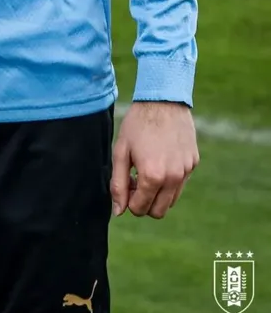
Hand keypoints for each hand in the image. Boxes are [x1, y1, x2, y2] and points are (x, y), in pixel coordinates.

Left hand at [111, 101, 198, 218]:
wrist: (163, 100)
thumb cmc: (137, 125)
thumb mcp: (121, 152)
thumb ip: (118, 184)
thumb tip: (118, 211)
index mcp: (153, 176)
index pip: (140, 209)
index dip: (129, 201)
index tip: (126, 183)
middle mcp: (173, 178)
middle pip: (158, 212)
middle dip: (144, 202)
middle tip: (135, 180)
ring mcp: (186, 171)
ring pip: (171, 200)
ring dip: (157, 193)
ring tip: (147, 169)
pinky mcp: (193, 163)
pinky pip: (181, 183)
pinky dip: (169, 180)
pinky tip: (160, 158)